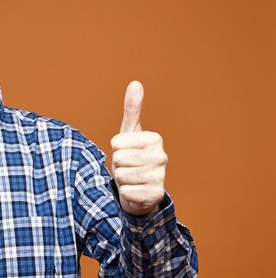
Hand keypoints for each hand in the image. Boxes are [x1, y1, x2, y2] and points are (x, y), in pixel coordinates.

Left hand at [111, 81, 167, 216]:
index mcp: (155, 139)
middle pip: (118, 158)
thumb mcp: (129, 133)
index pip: (116, 142)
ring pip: (120, 175)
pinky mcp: (155, 195)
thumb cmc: (132, 158)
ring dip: (121, 180)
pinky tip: (135, 192)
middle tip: (128, 169)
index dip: (116, 150)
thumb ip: (132, 109)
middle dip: (118, 166)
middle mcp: (162, 156)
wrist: (140, 192)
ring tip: (131, 180)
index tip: (126, 153)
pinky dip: (126, 194)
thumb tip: (135, 83)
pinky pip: (126, 192)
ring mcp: (161, 176)